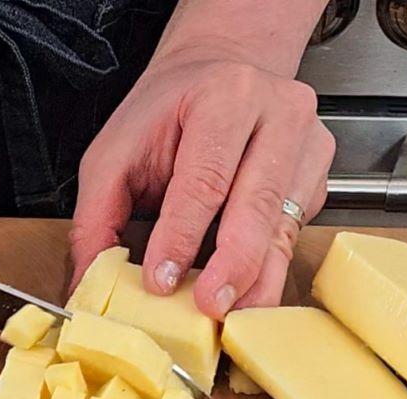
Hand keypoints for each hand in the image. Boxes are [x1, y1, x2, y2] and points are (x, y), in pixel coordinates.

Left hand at [70, 48, 333, 318]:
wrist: (219, 74)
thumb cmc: (168, 114)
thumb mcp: (116, 151)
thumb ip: (98, 215)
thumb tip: (89, 279)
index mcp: (225, 95)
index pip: (204, 177)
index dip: (182, 235)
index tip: (162, 281)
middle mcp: (278, 114)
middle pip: (258, 204)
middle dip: (232, 265)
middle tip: (209, 307)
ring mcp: (308, 145)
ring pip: (283, 227)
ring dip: (256, 280)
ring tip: (230, 316)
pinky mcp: (318, 177)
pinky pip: (293, 234)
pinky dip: (268, 270)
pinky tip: (246, 291)